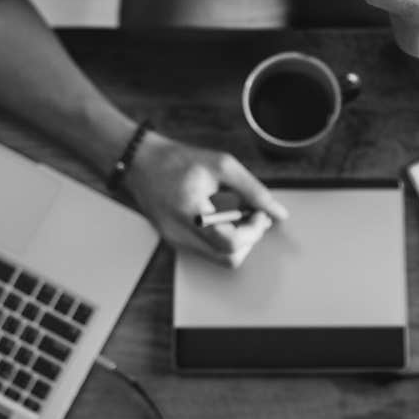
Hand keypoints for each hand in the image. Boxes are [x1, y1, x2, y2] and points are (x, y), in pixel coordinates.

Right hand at [123, 131, 287, 267]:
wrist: (140, 162)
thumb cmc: (178, 160)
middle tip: (252, 215)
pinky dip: (222, 236)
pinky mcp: (175, 241)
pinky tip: (220, 215)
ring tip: (236, 212)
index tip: (260, 213)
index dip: (254, 231)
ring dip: (237, 238)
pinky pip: (207, 250)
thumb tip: (278, 213)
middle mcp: (180, 234)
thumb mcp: (222, 165)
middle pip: (228, 258)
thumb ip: (253, 190)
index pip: (231, 243)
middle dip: (248, 239)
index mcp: (190, 213)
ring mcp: (176, 241)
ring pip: (220, 258)